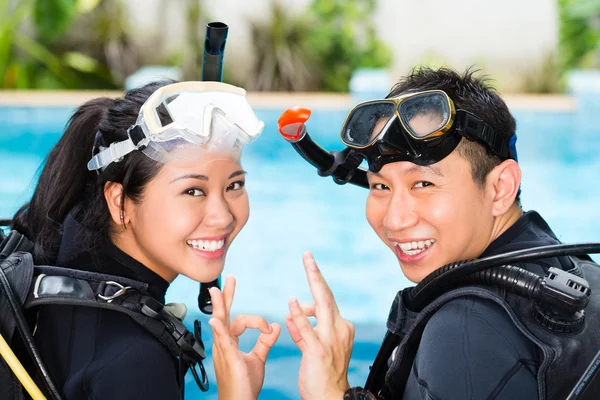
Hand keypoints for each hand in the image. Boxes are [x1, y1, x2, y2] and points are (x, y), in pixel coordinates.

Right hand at [208, 276, 280, 399]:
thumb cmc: (244, 386)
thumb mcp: (258, 359)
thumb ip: (264, 342)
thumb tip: (274, 326)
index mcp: (230, 343)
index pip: (238, 321)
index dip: (255, 320)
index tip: (268, 327)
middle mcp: (224, 344)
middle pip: (224, 315)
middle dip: (225, 297)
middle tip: (228, 280)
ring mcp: (223, 351)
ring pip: (220, 323)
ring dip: (219, 306)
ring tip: (217, 291)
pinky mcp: (228, 359)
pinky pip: (223, 342)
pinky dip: (219, 330)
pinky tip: (216, 321)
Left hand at [286, 252, 353, 399]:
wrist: (331, 397)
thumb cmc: (323, 374)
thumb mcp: (314, 347)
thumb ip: (303, 329)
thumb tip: (291, 313)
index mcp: (340, 327)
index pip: (326, 301)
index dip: (317, 283)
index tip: (310, 265)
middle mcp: (339, 329)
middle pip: (326, 296)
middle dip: (316, 274)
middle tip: (307, 255)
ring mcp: (330, 339)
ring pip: (322, 305)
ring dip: (314, 282)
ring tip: (307, 264)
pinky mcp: (318, 351)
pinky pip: (308, 329)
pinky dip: (300, 315)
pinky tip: (292, 302)